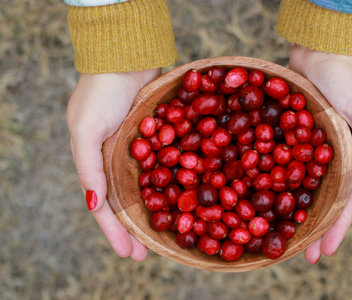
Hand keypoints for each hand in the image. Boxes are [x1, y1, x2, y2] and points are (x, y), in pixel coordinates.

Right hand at [67, 69, 160, 260]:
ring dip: (161, 209)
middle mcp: (119, 160)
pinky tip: (190, 195)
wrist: (126, 56)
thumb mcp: (85, 131)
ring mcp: (142, 149)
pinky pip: (170, 163)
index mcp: (97, 163)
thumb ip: (88, 168)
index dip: (116, 233)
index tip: (132, 256)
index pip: (105, 207)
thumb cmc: (100, 93)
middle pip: (130, 202)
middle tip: (151, 253)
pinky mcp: (162, 135)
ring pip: (152, 187)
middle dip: (139, 228)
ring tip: (173, 231)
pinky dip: (177, 180)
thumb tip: (92, 205)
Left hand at [289, 45, 351, 263]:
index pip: (344, 202)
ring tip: (277, 234)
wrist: (322, 50)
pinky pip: (276, 162)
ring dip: (287, 211)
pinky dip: (269, 181)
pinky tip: (257, 196)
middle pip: (317, 200)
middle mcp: (325, 158)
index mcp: (349, 158)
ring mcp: (303, 148)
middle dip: (311, 229)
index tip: (324, 254)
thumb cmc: (349, 80)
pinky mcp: (284, 134)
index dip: (335, 229)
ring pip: (295, 187)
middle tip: (299, 257)